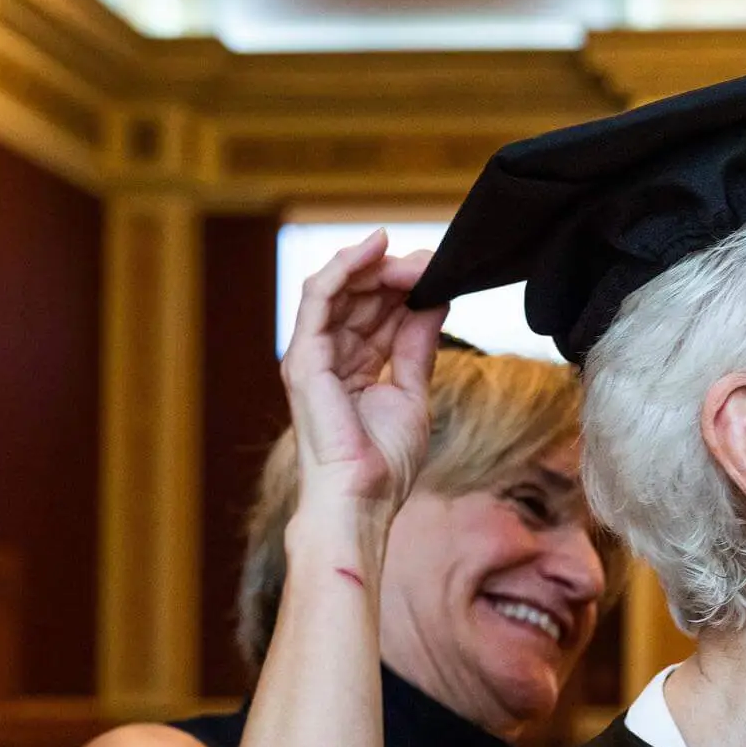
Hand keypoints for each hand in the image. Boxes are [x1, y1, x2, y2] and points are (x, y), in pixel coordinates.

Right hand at [280, 230, 447, 513]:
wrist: (362, 498)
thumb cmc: (383, 464)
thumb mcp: (413, 391)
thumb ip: (418, 344)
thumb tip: (434, 300)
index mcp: (354, 367)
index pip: (379, 312)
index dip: (408, 288)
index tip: (441, 273)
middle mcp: (329, 355)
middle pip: (360, 295)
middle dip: (396, 273)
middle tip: (432, 261)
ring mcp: (313, 354)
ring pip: (339, 287)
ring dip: (375, 265)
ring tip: (408, 255)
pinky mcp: (304, 356)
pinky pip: (319, 296)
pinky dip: (345, 266)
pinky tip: (373, 248)